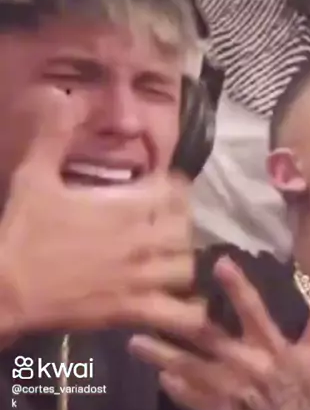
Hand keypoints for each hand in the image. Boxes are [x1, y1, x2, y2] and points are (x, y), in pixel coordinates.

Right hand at [0, 89, 203, 337]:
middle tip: (166, 224)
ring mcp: (141, 278)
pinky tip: (188, 304)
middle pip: (185, 227)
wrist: (9, 288)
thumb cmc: (23, 232)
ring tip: (171, 258)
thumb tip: (62, 94)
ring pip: (187, 266)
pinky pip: (181, 315)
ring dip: (183, 261)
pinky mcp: (135, 310)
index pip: (173, 189)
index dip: (171, 187)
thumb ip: (53, 133)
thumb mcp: (33, 175)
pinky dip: (191, 312)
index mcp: (123, 206)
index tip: (161, 189)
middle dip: (179, 223)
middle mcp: (141, 241)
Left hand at [129, 257, 309, 409]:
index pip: (255, 311)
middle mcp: (250, 367)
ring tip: (133, 342)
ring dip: (161, 355)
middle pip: (208, 337)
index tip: (218, 262)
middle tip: (146, 302)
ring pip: (189, 367)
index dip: (238, 287)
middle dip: (176, 322)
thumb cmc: (300, 399)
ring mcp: (231, 392)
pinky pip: (188, 396)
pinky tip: (158, 376)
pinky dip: (173, 387)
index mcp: (274, 349)